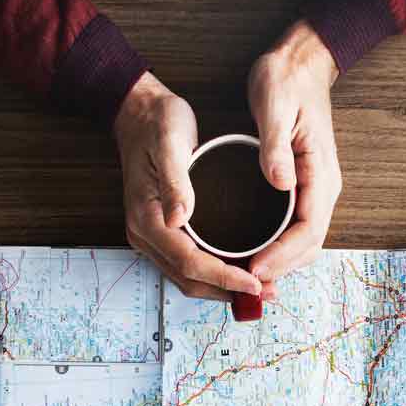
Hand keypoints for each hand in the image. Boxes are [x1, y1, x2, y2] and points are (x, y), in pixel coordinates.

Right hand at [114, 72, 265, 303]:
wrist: (138, 114)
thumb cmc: (157, 124)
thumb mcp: (169, 143)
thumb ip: (175, 181)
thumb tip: (180, 217)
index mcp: (147, 218)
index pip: (189, 261)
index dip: (224, 277)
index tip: (254, 282)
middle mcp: (145, 234)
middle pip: (189, 279)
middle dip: (228, 290)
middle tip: (267, 292)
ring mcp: (151, 236)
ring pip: (188, 277)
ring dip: (222, 287)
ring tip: (259, 288)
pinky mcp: (161, 232)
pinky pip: (187, 264)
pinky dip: (214, 274)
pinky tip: (238, 270)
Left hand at [246, 20, 341, 284]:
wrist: (301, 63)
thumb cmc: (286, 80)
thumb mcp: (275, 106)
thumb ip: (276, 147)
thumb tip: (280, 183)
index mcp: (321, 173)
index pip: (308, 229)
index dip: (282, 255)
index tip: (255, 268)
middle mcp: (324, 187)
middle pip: (309, 245)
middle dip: (280, 268)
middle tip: (246, 283)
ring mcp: (316, 188)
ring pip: (304, 241)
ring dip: (281, 263)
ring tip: (248, 277)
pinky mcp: (304, 187)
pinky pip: (296, 228)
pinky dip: (279, 248)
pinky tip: (256, 254)